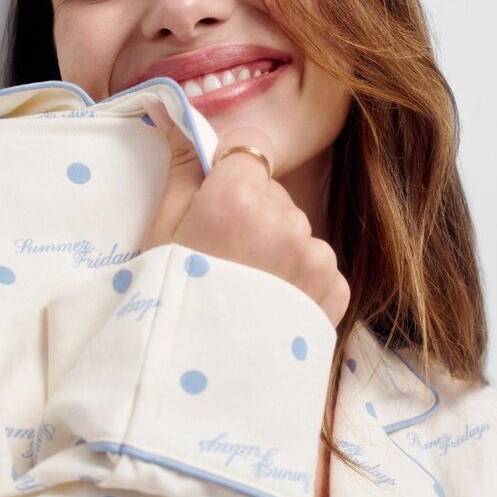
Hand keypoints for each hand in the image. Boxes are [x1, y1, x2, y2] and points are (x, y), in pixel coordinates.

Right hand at [140, 101, 349, 325]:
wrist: (194, 386)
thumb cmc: (169, 305)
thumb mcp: (161, 232)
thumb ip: (182, 167)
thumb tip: (172, 111)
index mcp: (238, 200)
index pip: (247, 156)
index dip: (229, 183)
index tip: (213, 213)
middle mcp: (286, 222)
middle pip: (273, 195)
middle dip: (252, 216)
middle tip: (222, 261)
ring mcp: (316, 259)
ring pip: (296, 230)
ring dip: (278, 249)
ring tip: (244, 290)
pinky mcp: (335, 291)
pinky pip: (317, 265)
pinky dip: (299, 279)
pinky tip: (268, 305)